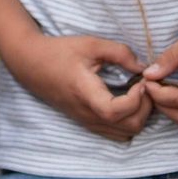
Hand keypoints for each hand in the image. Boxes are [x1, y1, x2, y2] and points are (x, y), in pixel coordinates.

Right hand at [11, 33, 152, 142]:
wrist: (32, 64)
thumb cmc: (60, 52)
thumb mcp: (91, 44)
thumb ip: (120, 53)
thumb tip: (143, 67)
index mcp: (85, 93)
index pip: (115, 111)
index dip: (136, 99)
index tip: (140, 80)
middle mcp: (87, 113)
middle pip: (128, 127)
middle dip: (145, 108)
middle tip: (145, 86)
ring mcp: (87, 121)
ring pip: (125, 134)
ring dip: (139, 116)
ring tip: (138, 94)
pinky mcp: (88, 123)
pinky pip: (116, 133)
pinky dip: (129, 121)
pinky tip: (127, 101)